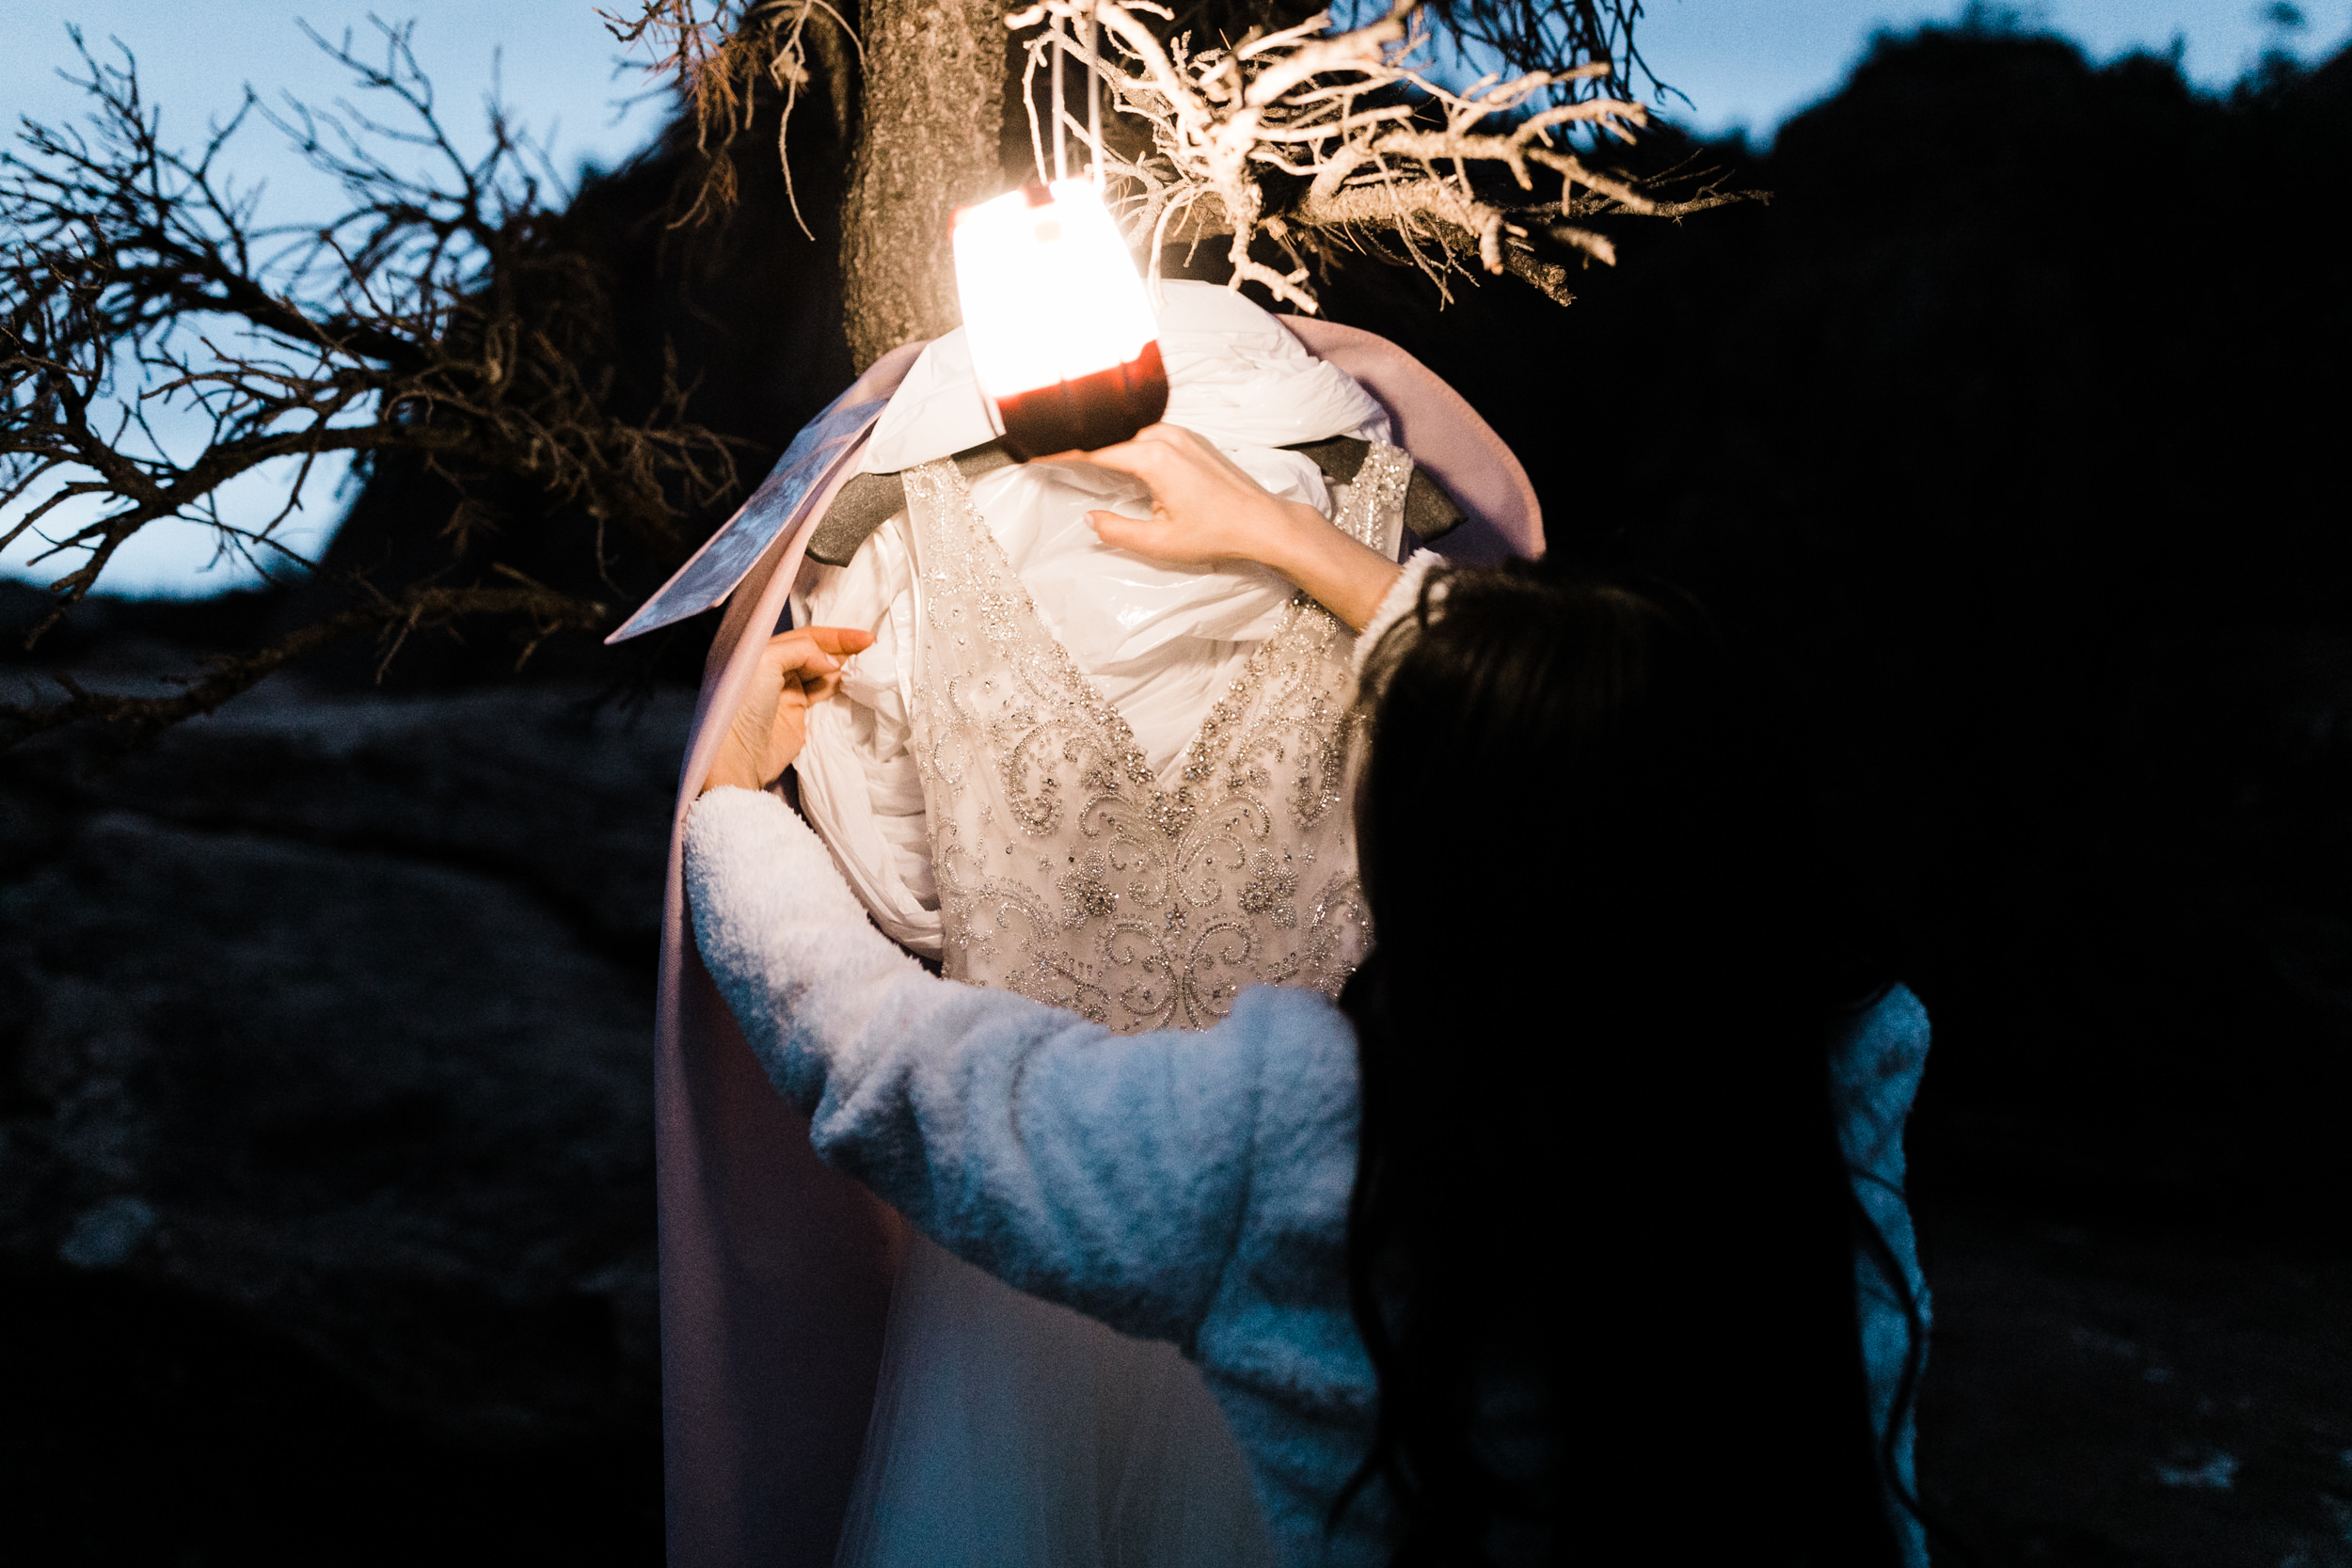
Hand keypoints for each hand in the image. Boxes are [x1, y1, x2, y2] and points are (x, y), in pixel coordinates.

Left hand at [701, 625, 874, 794]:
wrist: (739, 754)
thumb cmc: (743, 704)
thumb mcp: (766, 661)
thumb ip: (802, 650)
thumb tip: (832, 664)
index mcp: (764, 651)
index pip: (807, 637)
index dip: (837, 636)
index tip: (865, 639)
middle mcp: (776, 668)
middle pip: (818, 652)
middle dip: (845, 649)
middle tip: (874, 650)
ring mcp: (788, 692)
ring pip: (824, 672)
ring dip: (846, 667)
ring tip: (869, 664)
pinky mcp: (799, 714)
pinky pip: (825, 693)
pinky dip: (842, 686)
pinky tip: (856, 683)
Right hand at [1055, 423, 1404, 630]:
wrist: (1263, 521)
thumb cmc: (1215, 534)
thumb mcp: (1159, 544)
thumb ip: (1116, 531)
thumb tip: (1089, 519)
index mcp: (1152, 457)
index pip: (1093, 450)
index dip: (1060, 452)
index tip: (1033, 452)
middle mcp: (1164, 436)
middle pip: (1109, 433)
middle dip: (1079, 439)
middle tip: (1046, 445)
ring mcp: (1181, 433)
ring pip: (1129, 431)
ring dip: (1104, 439)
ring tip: (1075, 447)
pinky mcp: (1192, 438)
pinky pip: (1148, 432)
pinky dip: (1127, 440)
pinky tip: (1115, 451)